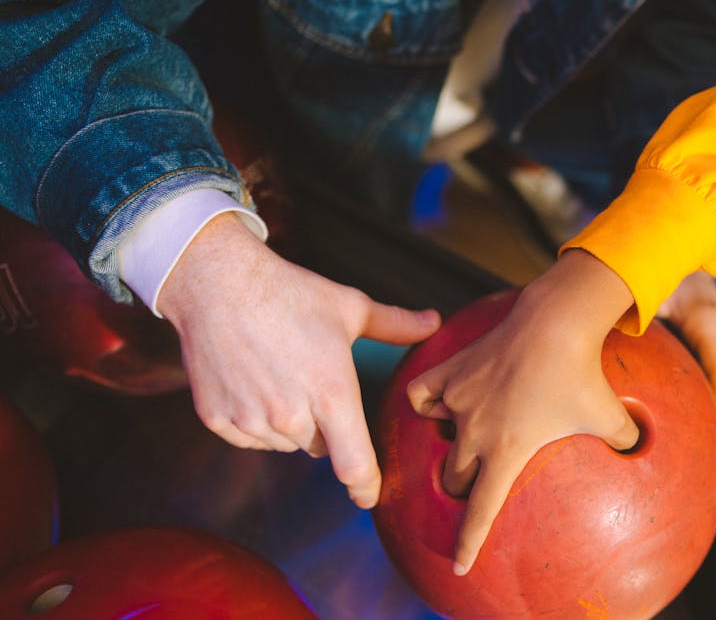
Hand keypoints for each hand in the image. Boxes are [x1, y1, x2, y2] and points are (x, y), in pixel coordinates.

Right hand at [157, 212, 439, 507]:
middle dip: (325, 427)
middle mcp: (291, 416)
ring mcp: (251, 421)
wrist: (217, 283)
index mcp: (332, 395)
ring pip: (286, 442)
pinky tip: (254, 380)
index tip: (370, 497)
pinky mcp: (219, 420)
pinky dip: (256, 420)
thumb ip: (395, 324)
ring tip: (282, 374)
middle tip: (314, 381)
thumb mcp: (349, 307)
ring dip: (290, 423)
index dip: (366, 487)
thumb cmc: (290, 293)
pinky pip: (250, 437)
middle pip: (320, 448)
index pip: (354, 465)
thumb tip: (434, 322)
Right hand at [406, 249, 637, 574]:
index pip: (480, 511)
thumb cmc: (582, 373)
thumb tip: (640, 449)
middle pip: (453, 478)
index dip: (468, 542)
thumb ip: (623, 439)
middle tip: (477, 480)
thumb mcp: (609, 415)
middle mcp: (475, 432)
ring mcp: (458, 400)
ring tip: (463, 436)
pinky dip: (426, 401)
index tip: (459, 564)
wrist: (554, 323)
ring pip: (437, 436)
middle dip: (462, 486)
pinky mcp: (450, 371)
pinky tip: (440, 399)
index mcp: (506, 453)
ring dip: (447, 442)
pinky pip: (422, 395)